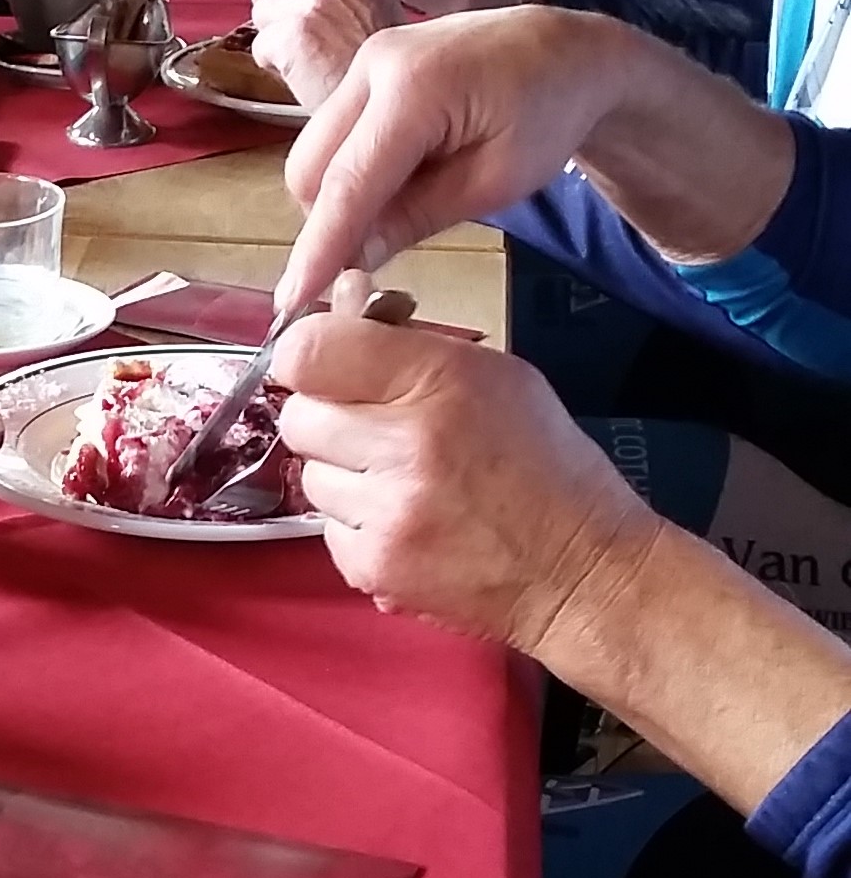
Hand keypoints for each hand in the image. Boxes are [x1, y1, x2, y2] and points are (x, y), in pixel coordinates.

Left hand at [249, 0, 402, 107]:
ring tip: (307, 56)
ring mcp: (314, 1)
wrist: (391, 108)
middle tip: (264, 4)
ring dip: (275, 35)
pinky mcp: (293, 35)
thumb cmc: (385, 68)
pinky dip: (273, 64)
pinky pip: (260, 46)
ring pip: (263, 9)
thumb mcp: (376, 4)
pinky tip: (303, 74)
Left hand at [272, 300, 651, 653]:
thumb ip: (410, 346)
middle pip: (299, 416)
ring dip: (343, 474)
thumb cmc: (543, 466)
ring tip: (404, 482)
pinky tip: (409, 521)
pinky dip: (358, 523)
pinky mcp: (373, 566)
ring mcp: (386, 513)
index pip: (308, 351)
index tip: (326, 366)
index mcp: (438, 382)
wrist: (578, 570)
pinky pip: (327, 529)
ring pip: (309, 475)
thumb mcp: (495, 376)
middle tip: (376, 429)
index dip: (309, 354)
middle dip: (329, 417)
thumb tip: (343, 307)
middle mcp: (405, 445)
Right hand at [273, 8, 630, 312]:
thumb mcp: (494, 181)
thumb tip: (352, 263)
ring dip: (336, 200)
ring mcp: (365, 62)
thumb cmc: (546, 115)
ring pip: (313, 154)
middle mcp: (374, 64)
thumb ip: (417, 217)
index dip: (319, 249)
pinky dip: (349, 174)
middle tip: (369, 260)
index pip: (347, 183)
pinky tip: (395, 185)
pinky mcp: (365, 70)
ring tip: (396, 214)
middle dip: (326, 223)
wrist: (566, 51)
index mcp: (415, 89)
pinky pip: (333, 136)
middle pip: (309, 169)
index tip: (292, 305)